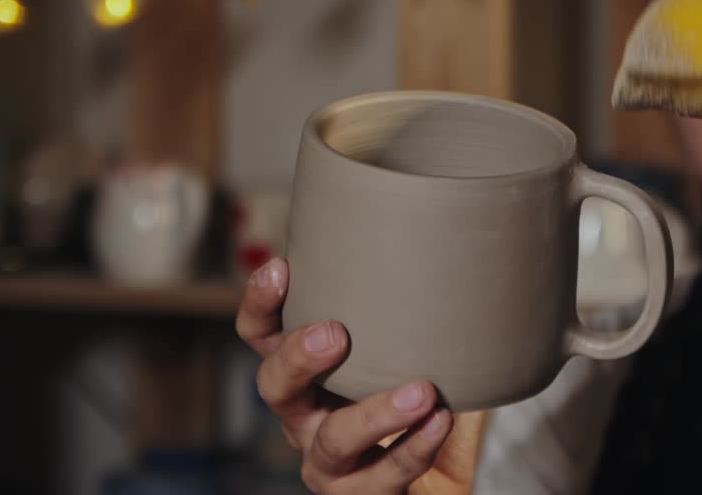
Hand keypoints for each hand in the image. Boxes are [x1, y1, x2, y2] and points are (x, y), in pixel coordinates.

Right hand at [236, 259, 482, 493]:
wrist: (416, 466)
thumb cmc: (398, 383)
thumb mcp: (383, 344)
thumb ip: (388, 303)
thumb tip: (430, 233)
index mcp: (298, 372)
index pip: (259, 335)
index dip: (261, 304)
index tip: (281, 268)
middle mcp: (301, 414)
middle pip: (275, 387)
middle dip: (299, 358)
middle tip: (336, 333)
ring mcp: (327, 459)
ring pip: (334, 441)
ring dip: (376, 414)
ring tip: (422, 392)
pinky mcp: (360, 493)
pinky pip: (384, 475)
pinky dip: (416, 447)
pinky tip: (441, 421)